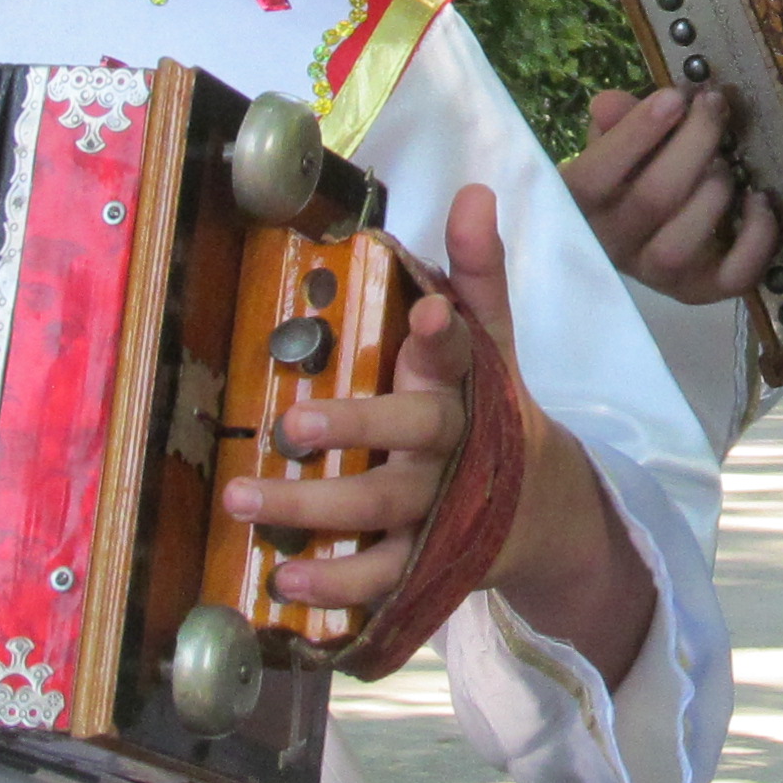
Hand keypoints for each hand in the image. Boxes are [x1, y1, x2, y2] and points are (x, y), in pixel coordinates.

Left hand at [231, 220, 496, 625]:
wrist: (537, 508)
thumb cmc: (487, 407)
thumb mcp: (491, 338)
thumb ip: (474, 270)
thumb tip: (473, 191)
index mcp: (465, 386)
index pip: (460, 351)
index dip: (445, 334)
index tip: (428, 315)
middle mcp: (450, 449)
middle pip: (410, 438)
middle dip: (353, 430)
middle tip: (290, 425)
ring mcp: (436, 512)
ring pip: (380, 515)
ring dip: (313, 515)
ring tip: (245, 504)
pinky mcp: (422, 566)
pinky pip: (379, 583)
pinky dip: (334, 590)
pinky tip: (283, 587)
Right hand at [564, 84, 778, 303]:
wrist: (630, 234)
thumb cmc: (620, 178)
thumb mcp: (609, 145)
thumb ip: (612, 123)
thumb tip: (611, 103)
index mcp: (577, 207)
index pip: (594, 177)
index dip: (636, 134)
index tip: (674, 97)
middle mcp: (613, 246)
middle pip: (654, 199)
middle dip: (694, 143)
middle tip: (714, 106)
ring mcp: (655, 274)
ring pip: (684, 243)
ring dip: (715, 190)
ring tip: (726, 160)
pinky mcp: (697, 289)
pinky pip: (732, 277)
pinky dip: (756, 238)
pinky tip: (759, 200)